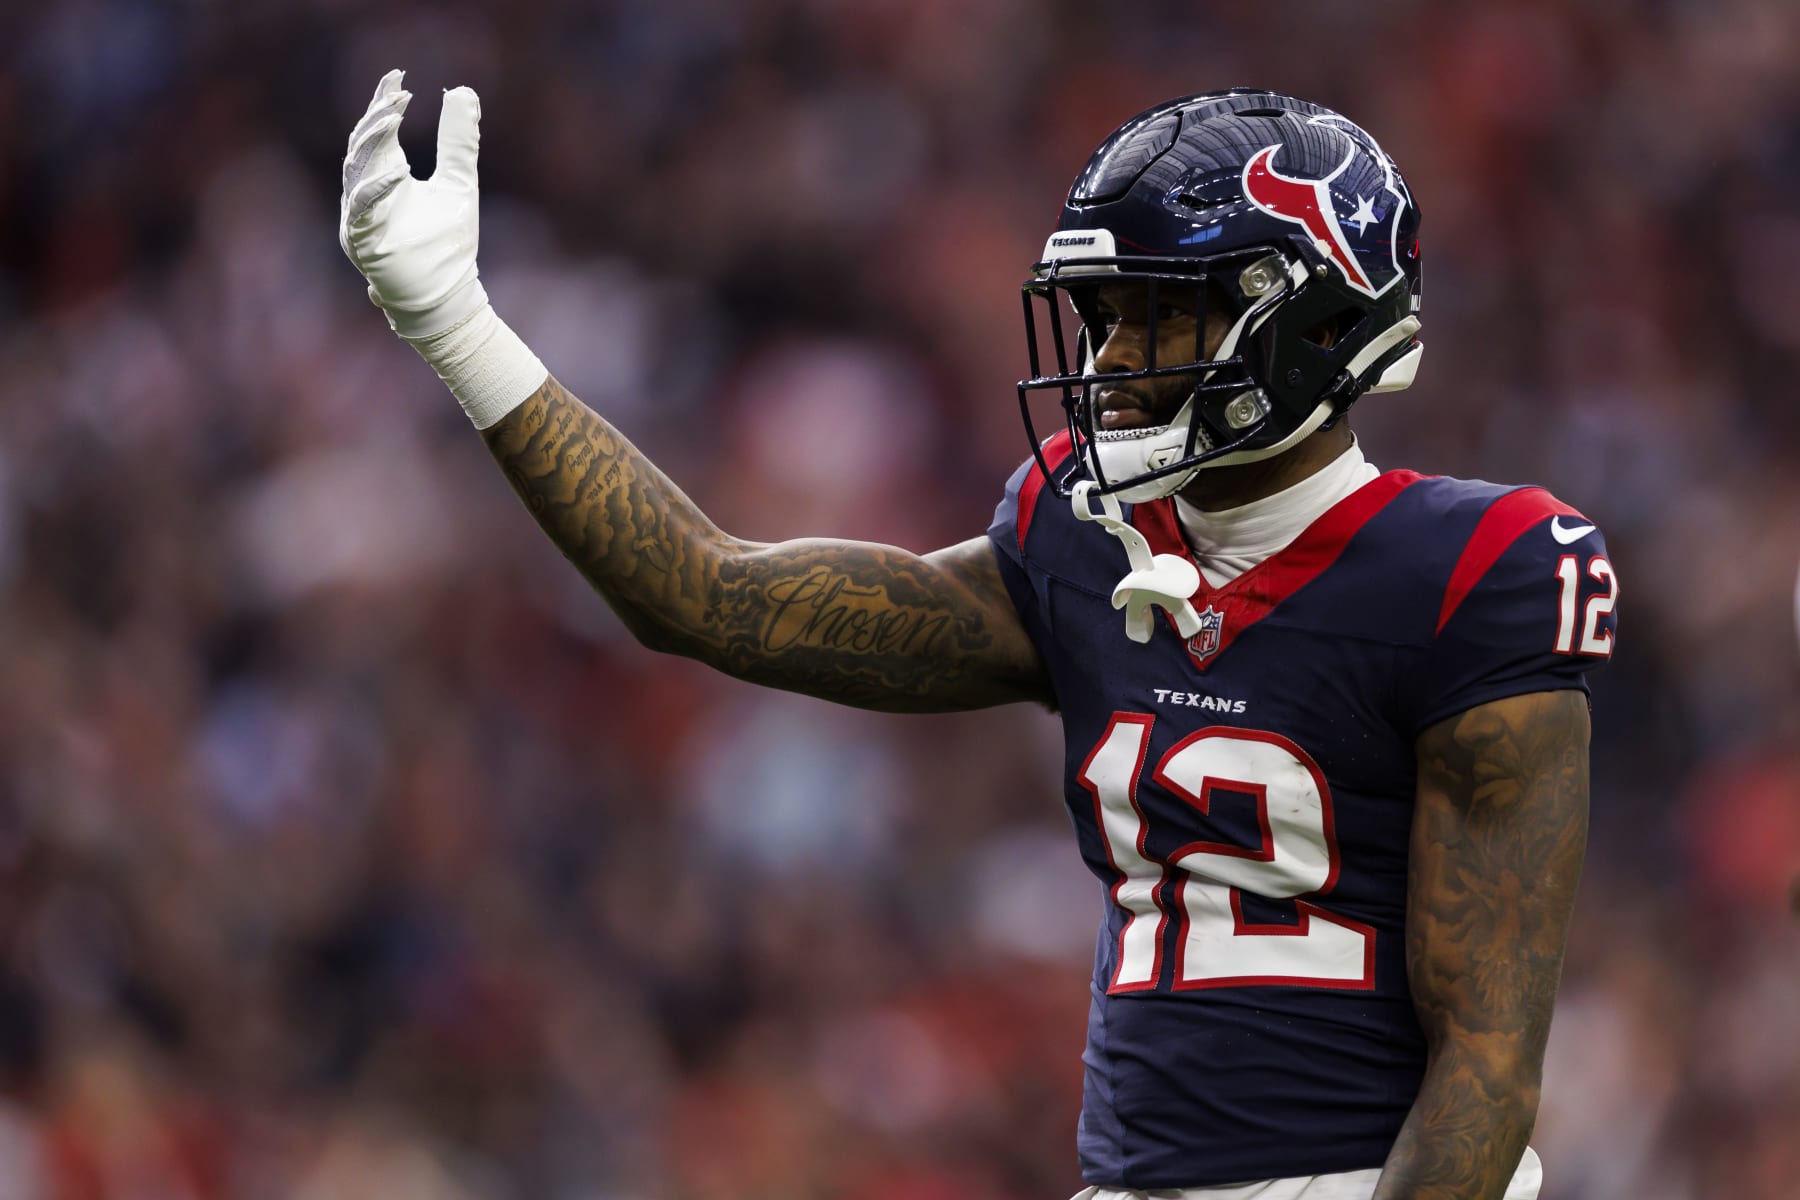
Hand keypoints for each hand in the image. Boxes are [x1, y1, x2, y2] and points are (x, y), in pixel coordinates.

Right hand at [339, 69, 486, 337]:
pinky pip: (362, 209)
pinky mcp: (362, 241)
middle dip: (378, 115)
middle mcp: (365, 192)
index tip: (398, 76)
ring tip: (394, 113)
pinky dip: (376, 189)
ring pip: (356, 168)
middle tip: (400, 91)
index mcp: (384, 176)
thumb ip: (459, 141)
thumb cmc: (448, 246)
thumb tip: (464, 91)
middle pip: (361, 143)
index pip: (376, 131)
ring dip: (373, 139)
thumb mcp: (459, 183)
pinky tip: (396, 172)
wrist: (448, 297)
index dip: (383, 102)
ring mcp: (358, 217)